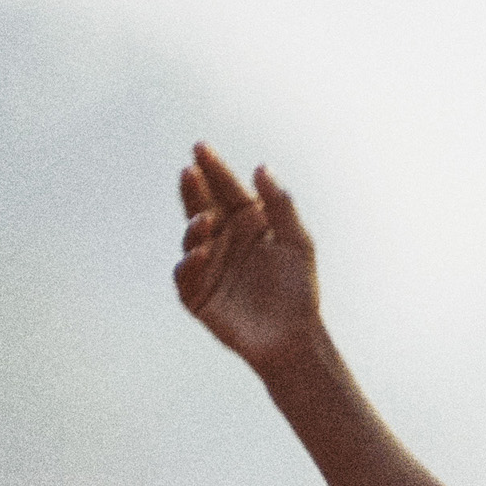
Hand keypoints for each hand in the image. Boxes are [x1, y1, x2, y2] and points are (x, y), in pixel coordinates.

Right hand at [174, 142, 324, 372]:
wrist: (293, 338)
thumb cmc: (299, 290)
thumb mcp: (297, 242)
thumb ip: (280, 206)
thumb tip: (260, 167)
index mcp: (247, 223)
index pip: (226, 189)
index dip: (213, 168)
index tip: (200, 148)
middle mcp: (223, 239)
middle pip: (202, 206)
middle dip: (194, 189)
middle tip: (189, 171)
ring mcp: (208, 264)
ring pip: (191, 237)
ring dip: (194, 224)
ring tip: (206, 220)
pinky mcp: (197, 293)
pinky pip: (186, 274)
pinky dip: (190, 262)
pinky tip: (202, 252)